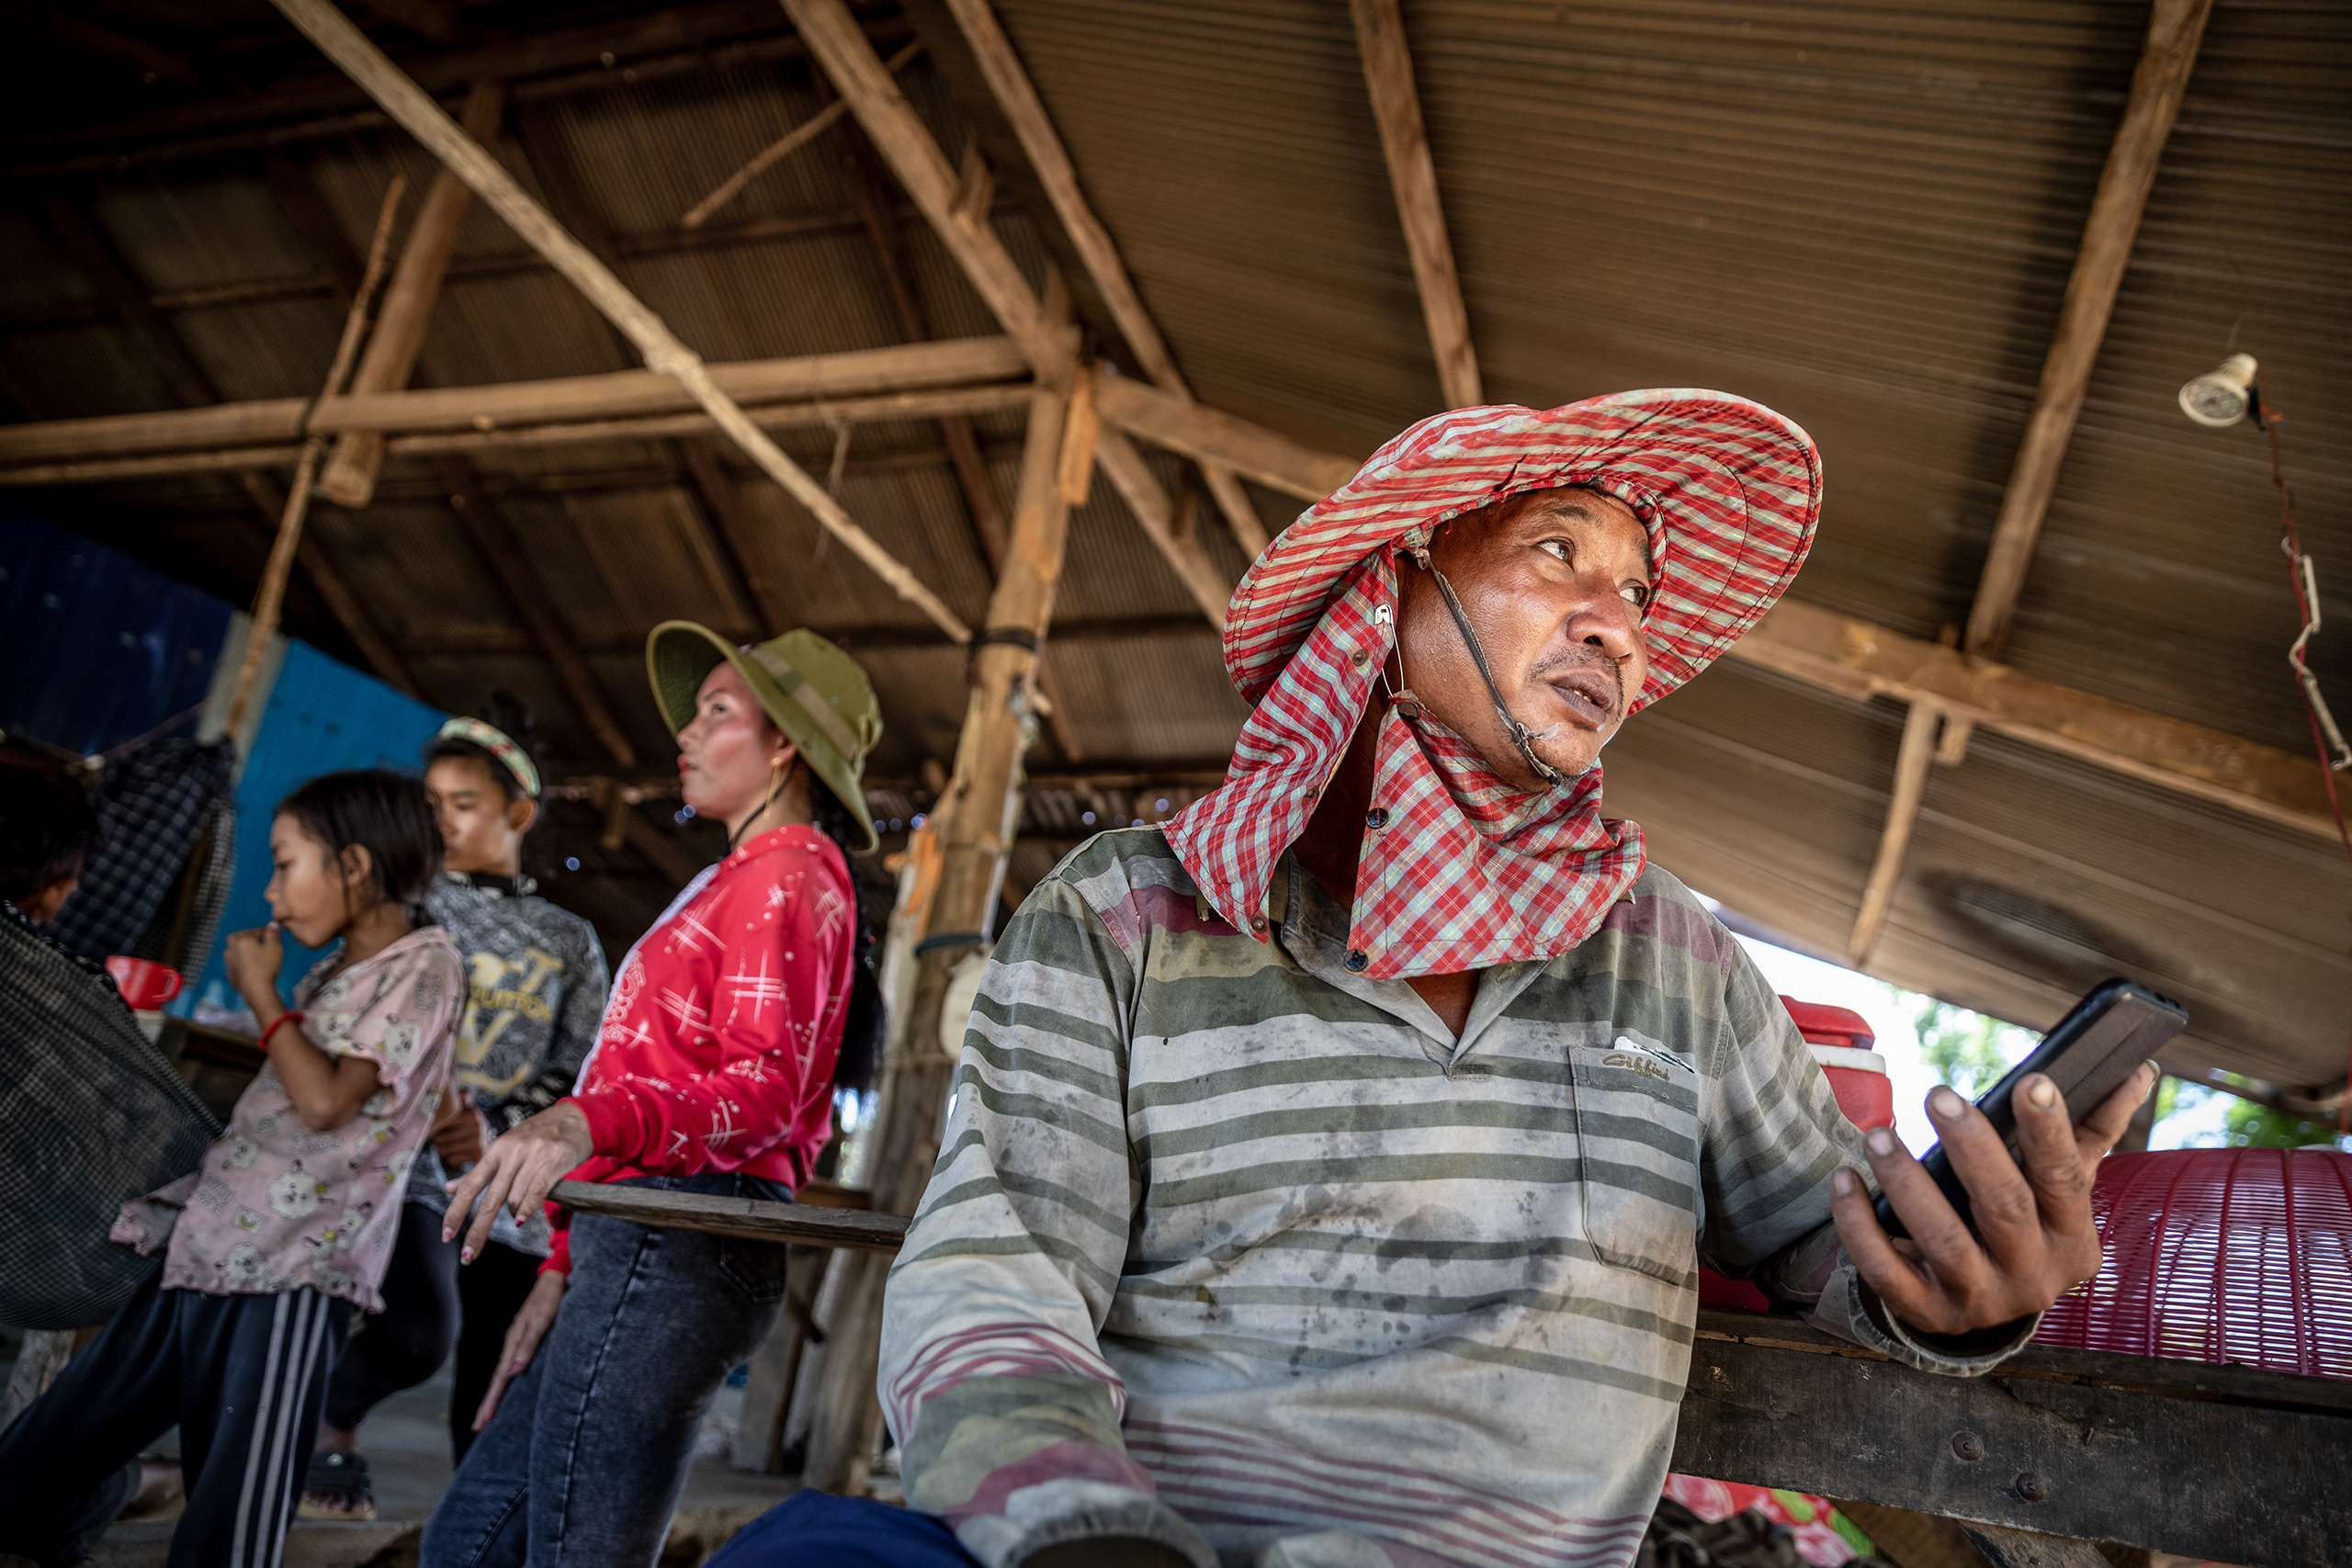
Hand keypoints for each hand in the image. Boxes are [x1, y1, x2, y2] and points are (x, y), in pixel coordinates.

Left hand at [224, 924, 284, 1014]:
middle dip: (244, 936)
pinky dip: (239, 962)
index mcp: (243, 940)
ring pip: (231, 951)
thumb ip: (273, 934)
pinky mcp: (230, 974)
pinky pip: (233, 964)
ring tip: (250, 953)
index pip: (255, 931)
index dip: (265, 931)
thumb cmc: (266, 966)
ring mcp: (229, 963)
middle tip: (255, 940)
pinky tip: (248, 966)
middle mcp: (233, 949)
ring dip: (239, 949)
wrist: (256, 989)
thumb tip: (272, 924)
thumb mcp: (275, 947)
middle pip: (235, 937)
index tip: (272, 933)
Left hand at [432, 1087, 485, 1166]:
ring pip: (445, 1150)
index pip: (445, 1122)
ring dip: (441, 1149)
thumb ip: (461, 1096)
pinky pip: (453, 1159)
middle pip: (442, 1138)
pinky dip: (451, 1158)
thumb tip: (458, 1082)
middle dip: (438, 1139)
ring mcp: (478, 1141)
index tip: (436, 1126)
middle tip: (439, 1138)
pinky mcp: (478, 1155)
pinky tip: (454, 1154)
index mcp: (471, 1113)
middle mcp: (477, 1126)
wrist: (488, 1141)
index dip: (438, 1126)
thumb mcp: (466, 1107)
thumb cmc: (469, 1122)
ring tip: (444, 1146)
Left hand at [443, 1100, 593, 1260]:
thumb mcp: (504, 1149)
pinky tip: (520, 1220)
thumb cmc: (536, 1137)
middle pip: (490, 1200)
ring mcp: (533, 1157)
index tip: (446, 1235)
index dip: (456, 1212)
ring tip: (519, 1212)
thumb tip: (449, 1188)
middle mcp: (511, 1153)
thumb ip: (479, 1172)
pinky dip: (527, 1209)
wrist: (573, 1119)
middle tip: (468, 1256)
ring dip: (512, 1213)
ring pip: (514, 1198)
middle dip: (477, 1231)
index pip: (470, 1186)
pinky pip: (537, 1192)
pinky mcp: (554, 1162)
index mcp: (495, 1151)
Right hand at [474, 1269, 565, 1430]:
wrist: (557, 1278)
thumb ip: (528, 1345)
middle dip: (489, 1403)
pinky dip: (508, 1379)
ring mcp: (519, 1340)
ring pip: (504, 1373)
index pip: (500, 1378)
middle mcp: (513, 1343)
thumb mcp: (541, 1321)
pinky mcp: (527, 1338)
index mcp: (514, 1341)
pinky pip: (514, 1364)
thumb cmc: (551, 1299)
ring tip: (490, 1413)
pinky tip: (509, 1385)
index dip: (491, 1401)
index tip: (482, 1421)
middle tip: (479, 1426)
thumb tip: (513, 1371)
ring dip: (497, 1393)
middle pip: (498, 1378)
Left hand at [1830, 1063, 2156, 1335]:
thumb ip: (2095, 1129)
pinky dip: (1860, 1227)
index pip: (2067, 1180)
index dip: (2049, 1132)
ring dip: (1906, 1184)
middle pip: (2004, 1208)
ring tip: (1877, 1136)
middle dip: (1971, 1149)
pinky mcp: (1930, 1313)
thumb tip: (2137, 1070)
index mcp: (2073, 1238)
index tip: (2032, 1081)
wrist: (1992, 1307)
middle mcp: (2033, 1276)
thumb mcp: (2065, 1187)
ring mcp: (1981, 1300)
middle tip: (1937, 1095)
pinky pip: (1887, 1272)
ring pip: (1943, 1241)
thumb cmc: (2030, 1225)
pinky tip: (1844, 1182)